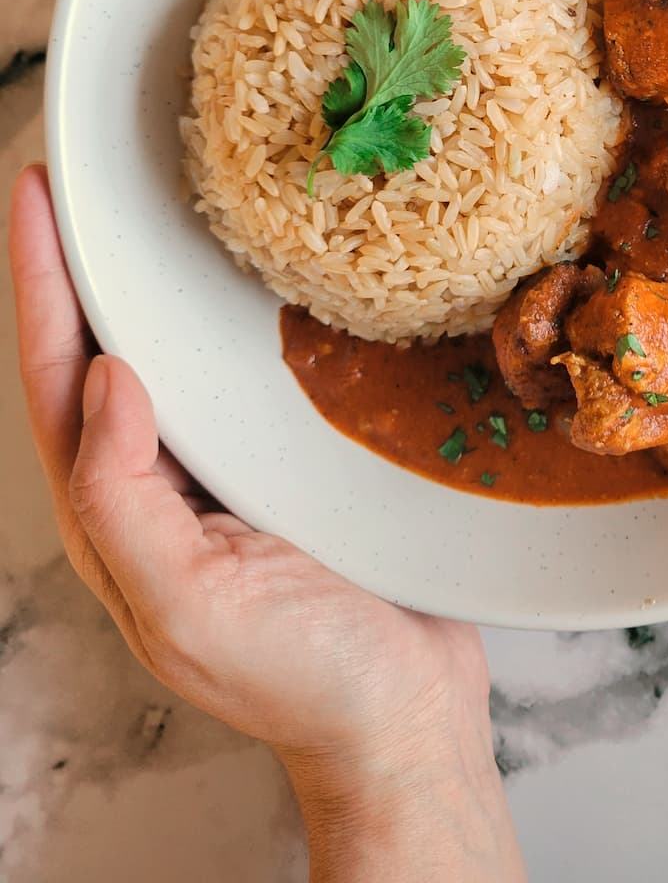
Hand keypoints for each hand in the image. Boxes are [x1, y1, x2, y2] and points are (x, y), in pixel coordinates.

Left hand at [10, 165, 523, 881]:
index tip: (34, 194)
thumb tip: (106, 376)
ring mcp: (217, 478)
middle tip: (80, 178)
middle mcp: (155, 485)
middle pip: (96, 354)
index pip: (56, 379)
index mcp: (114, 516)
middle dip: (75, 266)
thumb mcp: (190, 605)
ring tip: (150, 208)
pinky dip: (225, 321)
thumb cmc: (301, 678)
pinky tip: (252, 283)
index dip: (39, 283)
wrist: (402, 718)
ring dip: (148, 283)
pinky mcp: (280, 470)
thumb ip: (125, 498)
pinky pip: (236, 379)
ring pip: (168, 357)